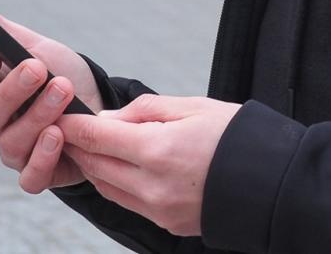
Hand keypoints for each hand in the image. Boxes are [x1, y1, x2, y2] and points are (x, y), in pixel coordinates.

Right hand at [0, 10, 103, 191]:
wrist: (102, 101)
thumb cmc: (62, 72)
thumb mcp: (35, 46)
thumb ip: (0, 31)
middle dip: (12, 90)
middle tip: (38, 68)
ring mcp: (13, 151)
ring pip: (11, 142)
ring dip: (39, 114)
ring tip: (64, 90)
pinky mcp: (38, 173)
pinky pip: (30, 176)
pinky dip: (44, 156)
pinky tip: (59, 134)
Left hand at [59, 95, 241, 236]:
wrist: (272, 181)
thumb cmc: (236, 135)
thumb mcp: (194, 106)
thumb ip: (145, 109)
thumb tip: (108, 118)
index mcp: (159, 149)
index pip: (98, 136)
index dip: (73, 124)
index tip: (59, 113)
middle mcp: (153, 185)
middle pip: (95, 164)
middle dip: (77, 145)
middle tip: (65, 127)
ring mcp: (159, 209)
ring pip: (106, 187)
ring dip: (93, 165)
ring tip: (90, 145)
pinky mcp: (167, 223)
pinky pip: (126, 202)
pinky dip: (114, 183)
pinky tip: (117, 167)